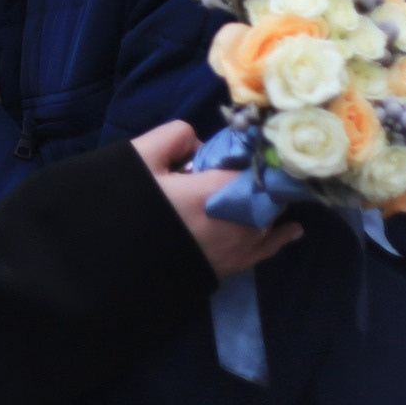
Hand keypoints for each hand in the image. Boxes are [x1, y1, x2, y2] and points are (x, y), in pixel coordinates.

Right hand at [131, 121, 301, 280]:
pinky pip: (265, 251)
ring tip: (269, 190)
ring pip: (268, 218)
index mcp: (214, 191)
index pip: (255, 165)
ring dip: (267, 202)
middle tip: (244, 166)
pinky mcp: (229, 268)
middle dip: (260, 177)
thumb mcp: (141, 157)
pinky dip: (280, 237)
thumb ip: (176, 136)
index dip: (257, 151)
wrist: (114, 263)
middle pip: (266, 192)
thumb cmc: (125, 206)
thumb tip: (201, 144)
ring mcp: (235, 249)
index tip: (253, 141)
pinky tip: (292, 231)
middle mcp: (235, 222)